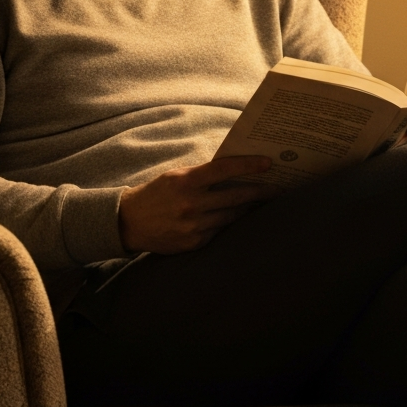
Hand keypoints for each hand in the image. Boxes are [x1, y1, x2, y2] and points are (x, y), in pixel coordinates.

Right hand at [119, 156, 275, 253]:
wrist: (129, 223)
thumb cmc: (156, 194)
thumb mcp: (176, 176)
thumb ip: (202, 174)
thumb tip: (234, 170)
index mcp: (186, 181)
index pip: (224, 169)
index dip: (248, 165)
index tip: (268, 163)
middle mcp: (191, 204)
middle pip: (236, 196)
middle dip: (260, 192)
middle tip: (278, 189)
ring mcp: (193, 226)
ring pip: (231, 216)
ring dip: (247, 209)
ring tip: (261, 203)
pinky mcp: (194, 243)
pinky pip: (219, 232)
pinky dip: (227, 223)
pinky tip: (237, 219)